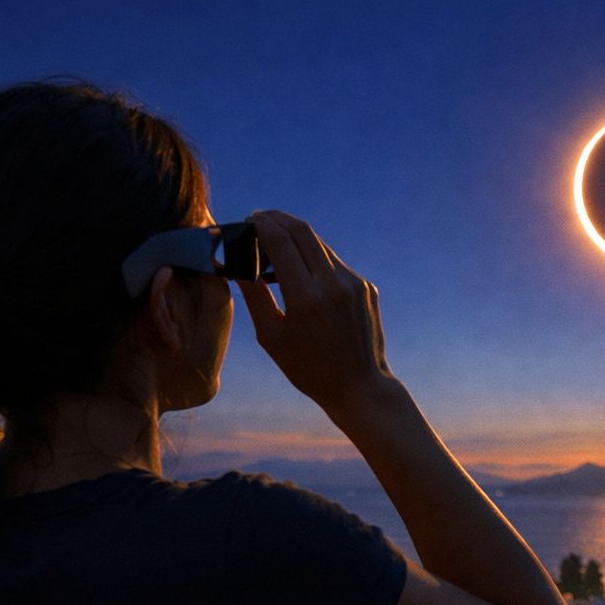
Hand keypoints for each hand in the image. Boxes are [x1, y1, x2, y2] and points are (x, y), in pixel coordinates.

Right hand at [235, 210, 391, 412]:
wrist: (360, 386)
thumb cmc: (309, 369)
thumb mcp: (272, 338)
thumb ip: (254, 297)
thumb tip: (238, 265)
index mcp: (306, 298)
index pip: (281, 242)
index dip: (262, 225)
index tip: (249, 218)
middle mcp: (334, 284)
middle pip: (303, 232)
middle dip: (279, 219)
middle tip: (261, 218)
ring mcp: (355, 283)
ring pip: (320, 246)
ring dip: (297, 238)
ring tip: (277, 244)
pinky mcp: (366, 287)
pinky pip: (336, 264)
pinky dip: (315, 259)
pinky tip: (302, 270)